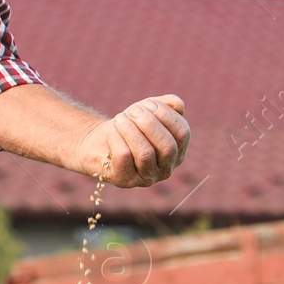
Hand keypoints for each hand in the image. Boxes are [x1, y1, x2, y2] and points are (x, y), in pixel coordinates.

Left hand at [74, 94, 189, 188]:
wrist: (100, 142)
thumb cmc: (130, 125)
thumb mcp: (149, 110)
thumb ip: (167, 104)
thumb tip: (179, 105)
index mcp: (178, 151)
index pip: (182, 134)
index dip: (166, 115)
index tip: (148, 104)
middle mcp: (166, 169)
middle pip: (167, 147)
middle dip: (149, 123)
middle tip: (133, 111)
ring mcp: (146, 178)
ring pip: (145, 153)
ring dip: (131, 130)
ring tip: (119, 118)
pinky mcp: (124, 180)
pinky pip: (124, 157)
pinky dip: (116, 138)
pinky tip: (112, 132)